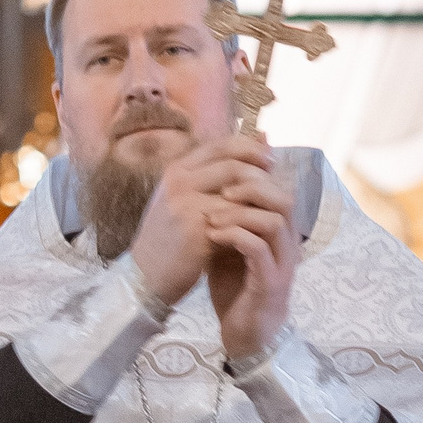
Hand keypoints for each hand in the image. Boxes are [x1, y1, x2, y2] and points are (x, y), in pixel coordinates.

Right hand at [128, 136, 271, 305]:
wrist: (145, 277)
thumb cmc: (169, 239)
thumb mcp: (182, 201)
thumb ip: (210, 179)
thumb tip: (247, 152)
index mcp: (176, 171)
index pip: (221, 145)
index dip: (250, 149)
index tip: (270, 160)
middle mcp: (178, 182)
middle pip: (232, 162)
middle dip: (261, 171)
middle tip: (277, 185)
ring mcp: (185, 205)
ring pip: (237, 188)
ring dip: (260, 197)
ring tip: (272, 206)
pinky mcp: (196, 230)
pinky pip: (236, 217)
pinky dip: (252, 220)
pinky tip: (261, 227)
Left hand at [203, 140, 297, 359]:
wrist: (244, 335)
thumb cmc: (236, 289)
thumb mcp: (228, 247)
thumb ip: (225, 217)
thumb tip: (207, 186)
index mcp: (280, 231)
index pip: (279, 187)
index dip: (255, 173)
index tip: (221, 173)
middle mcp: (288, 243)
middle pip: (284, 196)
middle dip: (251, 186)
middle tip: (219, 189)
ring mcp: (282, 264)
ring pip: (275, 220)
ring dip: (240, 212)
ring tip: (212, 215)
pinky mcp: (270, 284)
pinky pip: (259, 249)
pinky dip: (235, 236)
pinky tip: (213, 236)